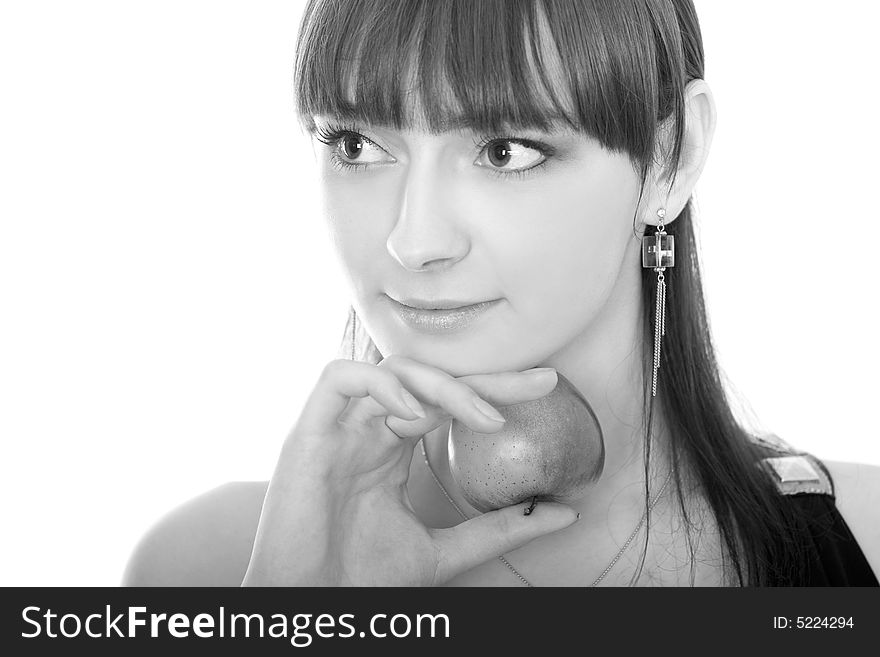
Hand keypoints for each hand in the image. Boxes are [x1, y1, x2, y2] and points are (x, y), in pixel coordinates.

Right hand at [241, 355, 577, 586]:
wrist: (312, 610)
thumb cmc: (362, 582)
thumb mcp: (446, 550)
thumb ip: (499, 528)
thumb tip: (563, 512)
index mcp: (390, 448)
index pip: (445, 400)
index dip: (492, 387)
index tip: (544, 387)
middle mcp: (365, 430)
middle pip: (425, 378)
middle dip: (481, 377)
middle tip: (535, 385)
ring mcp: (337, 429)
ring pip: (388, 370)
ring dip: (439, 384)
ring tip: (480, 414)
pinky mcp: (307, 435)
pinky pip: (337, 379)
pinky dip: (380, 384)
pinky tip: (415, 411)